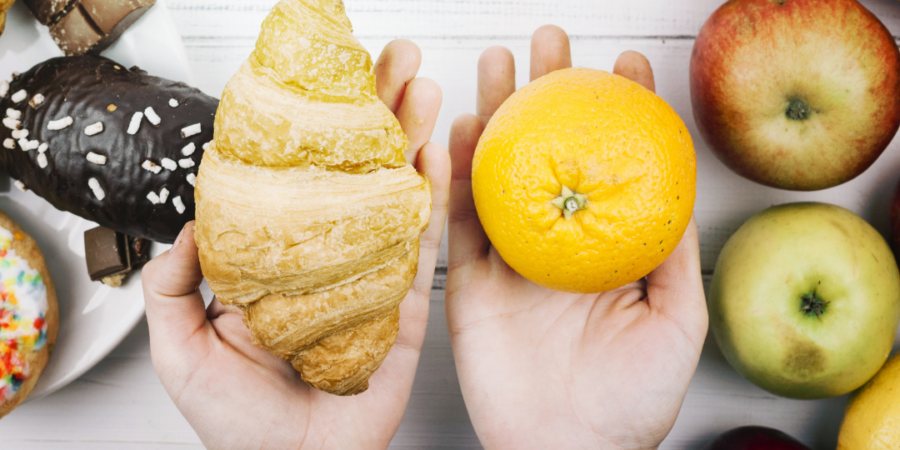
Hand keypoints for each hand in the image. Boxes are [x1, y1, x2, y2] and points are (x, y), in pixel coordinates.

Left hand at [141, 40, 449, 449]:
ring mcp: (372, 276)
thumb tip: (188, 222)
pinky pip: (421, 243)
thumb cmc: (235, 423)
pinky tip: (436, 153)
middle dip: (376, 111)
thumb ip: (173, 285)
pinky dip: (431, 195)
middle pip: (357, 172)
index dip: (313, 129)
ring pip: (395, 194)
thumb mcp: (179, 349)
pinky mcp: (406, 305)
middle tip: (390, 61)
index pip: (298, 179)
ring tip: (421, 86)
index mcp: (277, 262)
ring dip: (411, 136)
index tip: (325, 83)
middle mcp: (329, 258)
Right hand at [446, 26, 707, 449]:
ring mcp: (508, 262)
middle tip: (550, 42)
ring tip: (498, 65)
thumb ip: (672, 255)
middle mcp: (554, 246)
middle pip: (546, 155)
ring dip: (494, 117)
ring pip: (496, 176)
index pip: (611, 166)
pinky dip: (454, 177)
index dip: (617, 113)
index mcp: (603, 250)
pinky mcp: (467, 286)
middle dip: (548, 93)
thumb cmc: (632, 401)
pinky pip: (456, 224)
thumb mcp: (676, 323)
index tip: (623, 67)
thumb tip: (676, 185)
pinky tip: (460, 132)